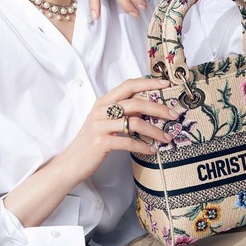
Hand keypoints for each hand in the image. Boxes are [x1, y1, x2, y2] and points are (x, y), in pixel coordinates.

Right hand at [62, 77, 177, 183]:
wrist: (71, 162)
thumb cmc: (91, 142)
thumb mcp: (104, 122)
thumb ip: (121, 112)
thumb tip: (149, 108)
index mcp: (103, 102)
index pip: (128, 85)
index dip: (148, 83)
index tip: (165, 84)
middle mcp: (101, 110)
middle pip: (136, 103)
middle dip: (159, 108)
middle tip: (174, 115)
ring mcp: (100, 126)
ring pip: (135, 123)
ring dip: (155, 131)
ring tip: (167, 138)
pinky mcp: (101, 142)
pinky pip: (128, 142)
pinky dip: (143, 146)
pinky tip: (152, 150)